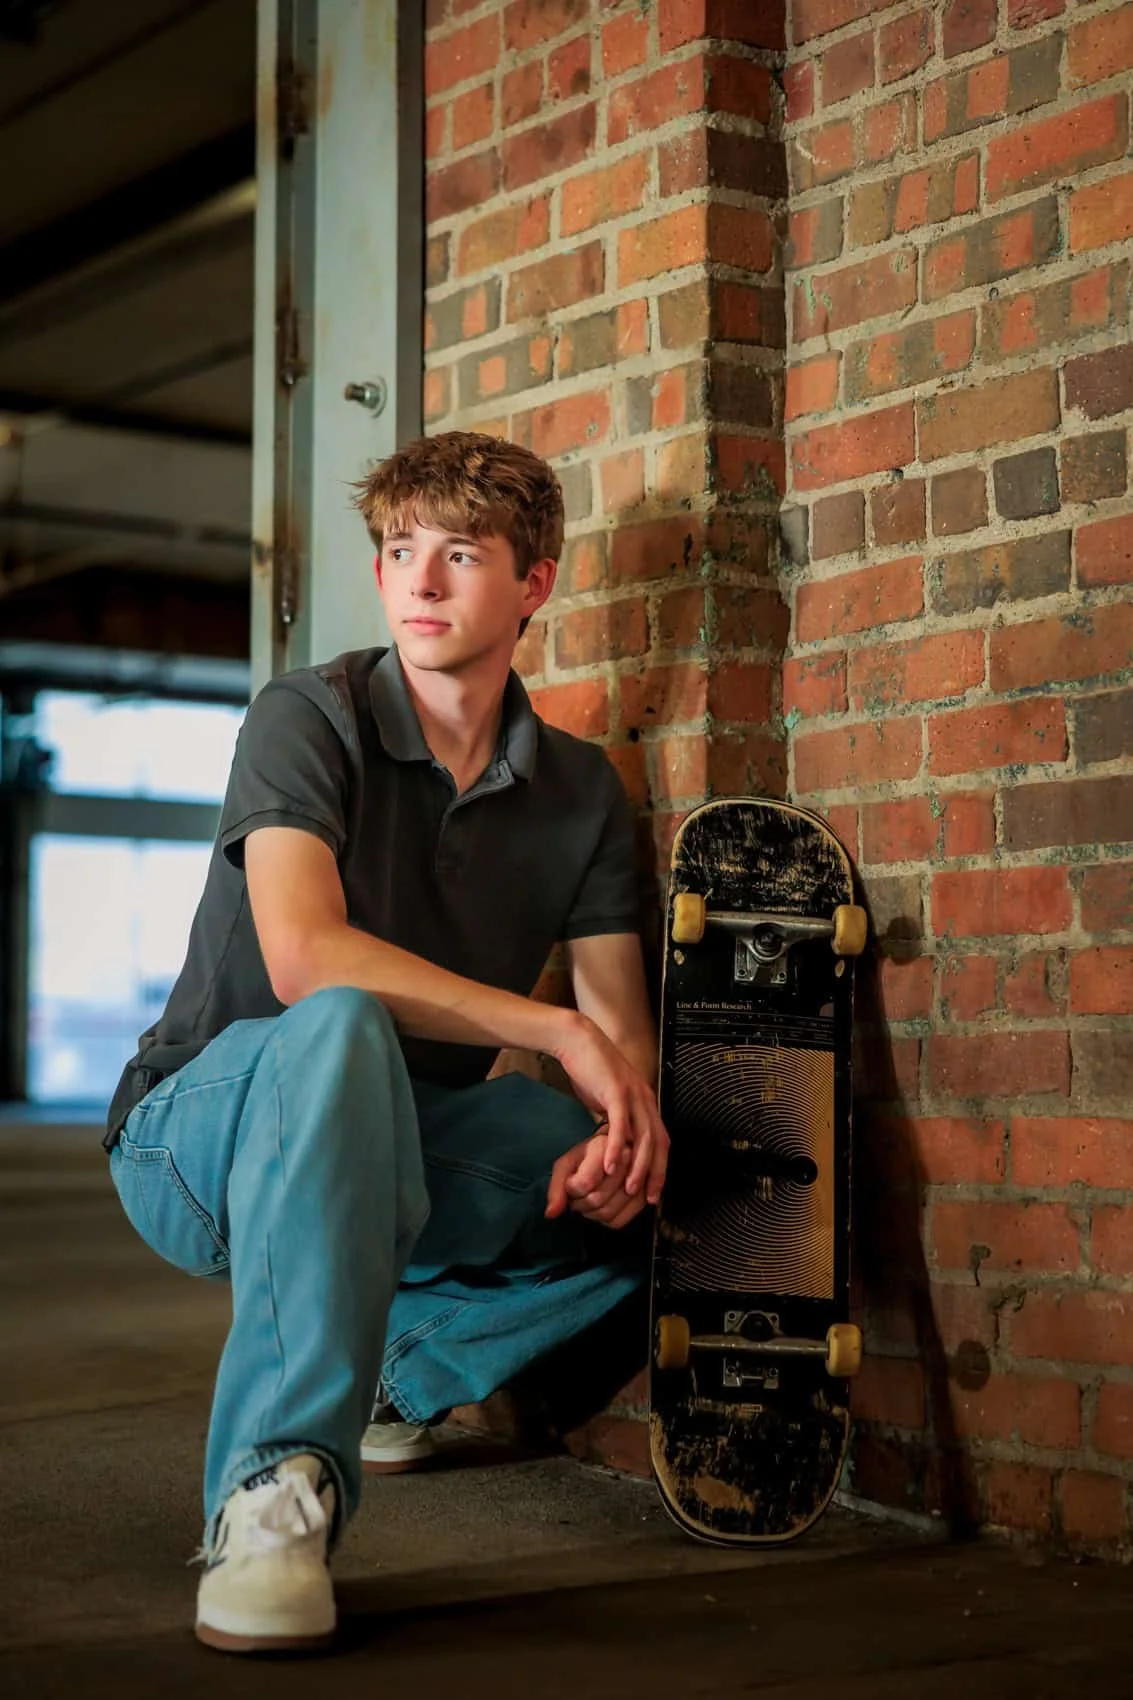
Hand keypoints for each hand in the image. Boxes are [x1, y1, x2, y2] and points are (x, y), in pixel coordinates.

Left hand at [544, 1133, 644, 1229]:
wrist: (614, 1152)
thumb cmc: (587, 1158)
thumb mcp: (567, 1164)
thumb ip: (557, 1187)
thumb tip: (550, 1214)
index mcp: (604, 1147)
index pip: (585, 1182)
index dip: (572, 1190)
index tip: (571, 1183)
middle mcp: (626, 1161)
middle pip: (596, 1199)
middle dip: (580, 1204)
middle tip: (578, 1196)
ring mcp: (639, 1180)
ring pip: (608, 1213)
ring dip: (591, 1214)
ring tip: (588, 1201)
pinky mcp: (644, 1196)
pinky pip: (620, 1221)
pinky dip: (605, 1221)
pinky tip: (602, 1208)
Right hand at [551, 1013, 669, 1204]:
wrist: (578, 1040)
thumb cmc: (591, 1070)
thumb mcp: (608, 1099)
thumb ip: (616, 1120)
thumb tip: (616, 1143)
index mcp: (645, 1102)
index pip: (661, 1140)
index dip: (660, 1168)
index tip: (654, 1191)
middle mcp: (645, 1099)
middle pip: (658, 1143)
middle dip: (655, 1173)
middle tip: (648, 1198)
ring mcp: (632, 1094)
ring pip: (643, 1137)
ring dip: (638, 1166)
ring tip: (630, 1189)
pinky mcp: (615, 1090)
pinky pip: (620, 1124)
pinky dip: (618, 1148)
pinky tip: (612, 1166)